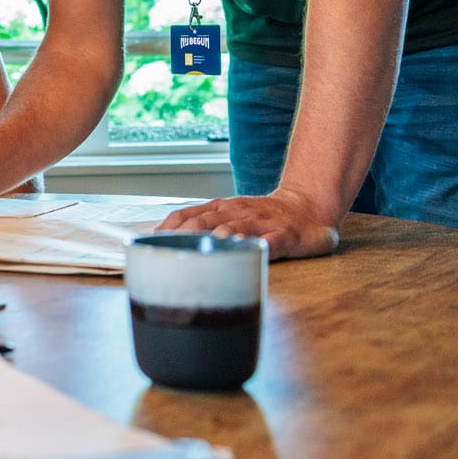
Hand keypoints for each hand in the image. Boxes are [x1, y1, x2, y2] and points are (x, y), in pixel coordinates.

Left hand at [158, 187, 341, 260]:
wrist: (307, 207)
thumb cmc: (263, 217)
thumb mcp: (230, 215)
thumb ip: (205, 225)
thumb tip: (166, 240)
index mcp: (222, 209)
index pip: (189, 214)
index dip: (169, 227)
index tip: (149, 242)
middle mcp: (238, 212)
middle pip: (207, 221)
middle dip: (187, 235)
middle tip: (170, 251)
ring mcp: (262, 223)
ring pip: (237, 228)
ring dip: (220, 238)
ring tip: (205, 249)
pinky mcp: (286, 236)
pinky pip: (273, 241)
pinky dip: (260, 246)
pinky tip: (250, 251)